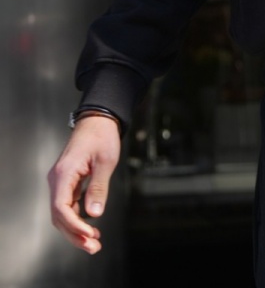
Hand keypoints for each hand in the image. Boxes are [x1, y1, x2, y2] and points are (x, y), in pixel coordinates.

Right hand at [47, 115, 120, 253]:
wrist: (98, 120)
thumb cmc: (102, 136)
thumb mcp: (105, 161)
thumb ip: (98, 187)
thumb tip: (94, 213)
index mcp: (63, 174)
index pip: (61, 208)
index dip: (74, 225)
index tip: (90, 234)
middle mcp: (57, 179)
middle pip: (59, 216)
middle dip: (75, 234)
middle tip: (94, 247)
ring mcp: (60, 181)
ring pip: (62, 213)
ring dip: (76, 230)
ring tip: (94, 243)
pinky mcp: (67, 182)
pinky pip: (68, 205)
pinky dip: (78, 218)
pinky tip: (91, 227)